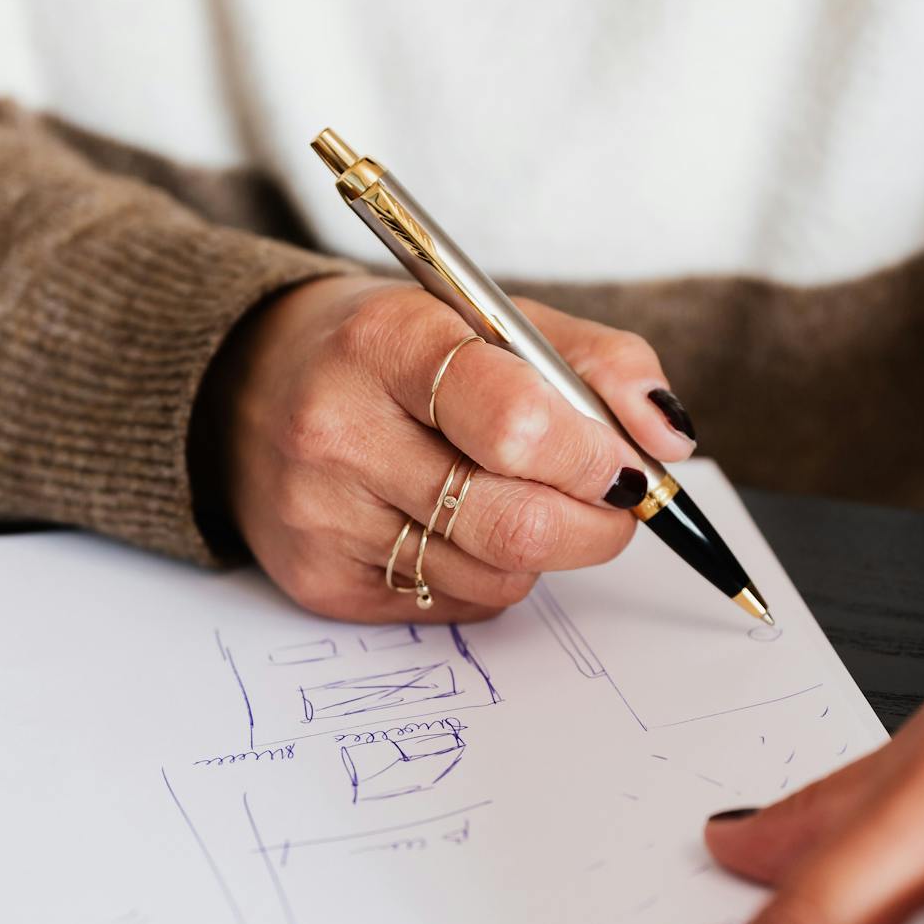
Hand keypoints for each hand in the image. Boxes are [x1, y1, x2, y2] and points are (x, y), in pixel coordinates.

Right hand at [212, 274, 695, 621]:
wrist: (253, 386)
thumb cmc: (395, 352)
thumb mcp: (494, 319)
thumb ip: (599, 364)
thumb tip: (670, 442)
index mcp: (388, 341)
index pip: (518, 423)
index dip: (594, 457)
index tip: (626, 463)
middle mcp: (339, 430)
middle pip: (516, 522)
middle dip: (596, 522)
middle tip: (613, 500)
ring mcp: (322, 515)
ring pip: (497, 574)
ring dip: (541, 547)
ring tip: (516, 493)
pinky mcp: (320, 581)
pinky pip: (455, 604)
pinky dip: (488, 572)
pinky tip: (457, 523)